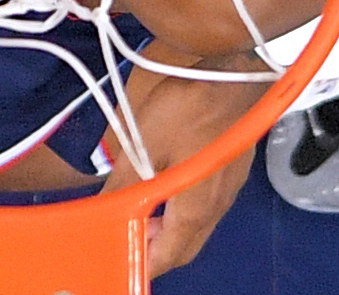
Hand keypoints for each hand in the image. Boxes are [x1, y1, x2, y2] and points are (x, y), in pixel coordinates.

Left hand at [100, 51, 267, 279]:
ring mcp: (227, 190)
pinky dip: (181, 210)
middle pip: (185, 247)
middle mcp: (216, 207)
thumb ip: (125, 184)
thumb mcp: (144, 144)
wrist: (234, 74)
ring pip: (196, 227)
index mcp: (196, 207)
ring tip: (137, 212)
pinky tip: (162, 187)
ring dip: (168, 229)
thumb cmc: (190, 108)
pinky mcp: (230, 173)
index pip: (170, 255)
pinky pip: (204, 206)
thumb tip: (104, 210)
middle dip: (155, 250)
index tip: (122, 264)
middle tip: (125, 236)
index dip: (144, 264)